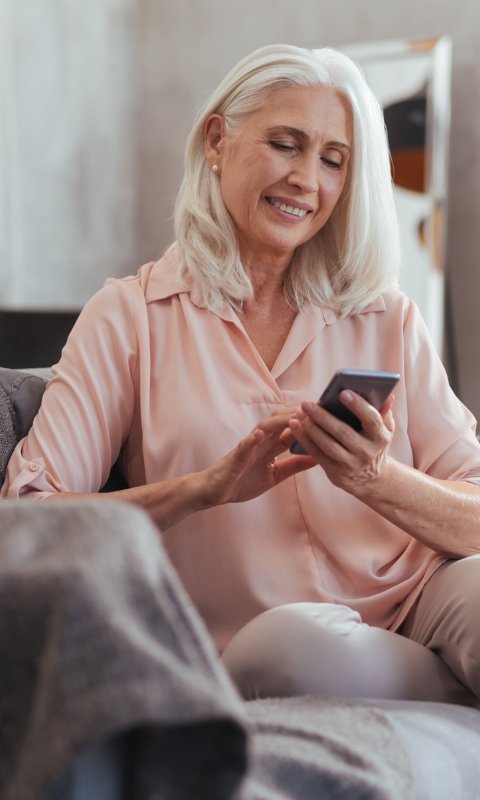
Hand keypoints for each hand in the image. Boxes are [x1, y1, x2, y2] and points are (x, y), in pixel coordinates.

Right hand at [199, 410, 315, 506]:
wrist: (217, 491)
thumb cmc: (244, 481)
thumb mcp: (276, 475)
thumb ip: (295, 465)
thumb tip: (318, 458)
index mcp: (271, 445)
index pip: (292, 428)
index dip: (307, 421)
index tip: (326, 414)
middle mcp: (261, 441)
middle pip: (281, 421)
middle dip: (297, 414)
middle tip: (316, 410)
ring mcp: (248, 447)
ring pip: (265, 428)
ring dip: (279, 422)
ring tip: (295, 417)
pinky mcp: (236, 457)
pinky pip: (244, 446)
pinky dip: (252, 440)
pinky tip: (260, 435)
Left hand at [288, 391, 394, 496]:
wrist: (372, 479)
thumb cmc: (375, 444)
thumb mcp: (385, 430)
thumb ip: (384, 412)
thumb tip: (387, 395)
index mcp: (381, 437)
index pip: (372, 420)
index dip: (358, 406)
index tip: (343, 392)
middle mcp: (367, 452)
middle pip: (343, 432)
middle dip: (322, 416)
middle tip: (306, 403)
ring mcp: (351, 464)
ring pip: (327, 445)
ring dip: (310, 429)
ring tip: (298, 414)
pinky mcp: (336, 473)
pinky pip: (317, 455)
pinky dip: (305, 440)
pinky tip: (295, 427)